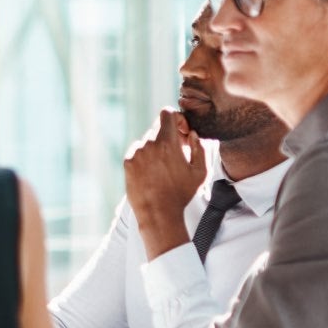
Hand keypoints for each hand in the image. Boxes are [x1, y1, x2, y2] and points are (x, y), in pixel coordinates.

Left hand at [122, 110, 204, 257]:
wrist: (158, 213)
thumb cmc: (181, 193)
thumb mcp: (200, 172)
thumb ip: (200, 148)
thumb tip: (192, 134)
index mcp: (168, 143)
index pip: (167, 113)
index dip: (177, 120)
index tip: (182, 133)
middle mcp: (149, 144)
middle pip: (158, 128)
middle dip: (169, 136)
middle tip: (177, 153)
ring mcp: (136, 153)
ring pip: (148, 141)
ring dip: (157, 148)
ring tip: (164, 168)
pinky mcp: (127, 162)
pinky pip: (138, 152)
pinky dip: (146, 158)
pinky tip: (153, 173)